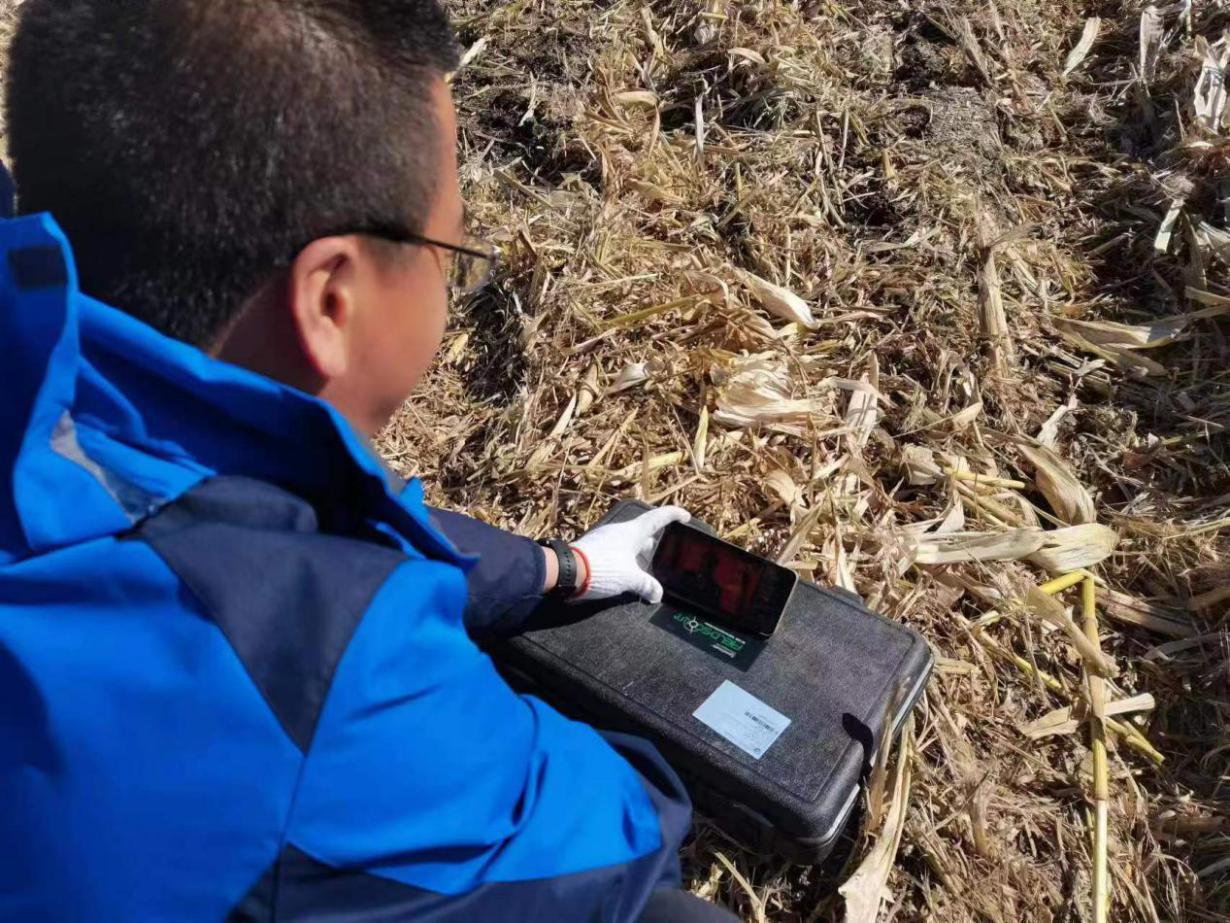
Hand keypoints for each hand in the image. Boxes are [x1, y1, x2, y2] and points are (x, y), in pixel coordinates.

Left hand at [570, 506, 690, 603]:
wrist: (568, 571)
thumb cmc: (603, 569)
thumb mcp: (630, 579)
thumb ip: (647, 585)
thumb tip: (657, 594)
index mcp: (633, 532)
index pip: (658, 518)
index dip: (673, 515)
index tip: (685, 516)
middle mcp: (620, 531)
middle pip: (644, 532)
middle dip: (655, 543)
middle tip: (664, 555)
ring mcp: (606, 539)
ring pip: (629, 543)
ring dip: (639, 554)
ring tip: (646, 570)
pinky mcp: (595, 549)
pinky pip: (617, 550)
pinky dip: (626, 559)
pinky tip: (626, 574)